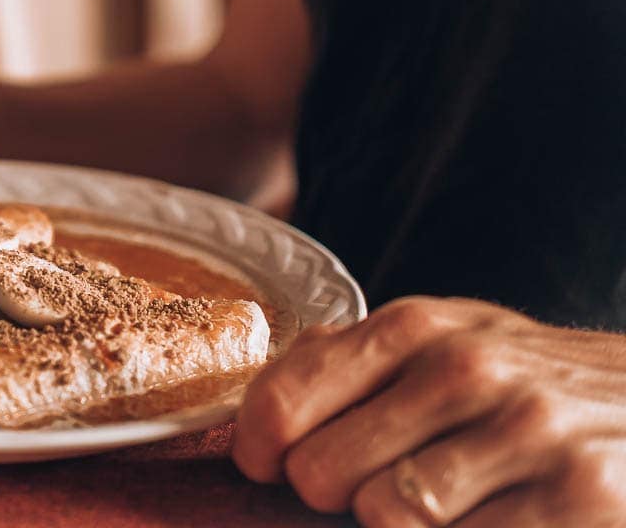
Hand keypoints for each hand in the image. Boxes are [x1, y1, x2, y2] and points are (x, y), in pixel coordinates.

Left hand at [233, 297, 625, 526]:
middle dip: (333, 493)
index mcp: (413, 328)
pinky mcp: (578, 497)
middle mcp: (464, 370)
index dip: (258, 447)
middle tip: (372, 482)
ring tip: (438, 502)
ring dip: (397, 524)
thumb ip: (354, 358)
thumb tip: (266, 396)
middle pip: (321, 472)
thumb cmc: (527, 379)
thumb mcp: (444, 339)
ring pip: (384, 516)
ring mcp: (524, 432)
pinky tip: (488, 517)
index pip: (284, 399)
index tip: (266, 464)